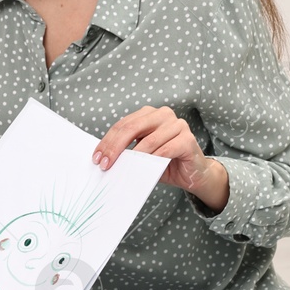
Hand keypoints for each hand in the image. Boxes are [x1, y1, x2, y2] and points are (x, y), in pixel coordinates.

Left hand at [92, 106, 229, 210]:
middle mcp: (163, 115)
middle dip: (114, 147)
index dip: (107, 141)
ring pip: (148, 140)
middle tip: (104, 164)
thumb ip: (127, 151)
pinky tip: (145, 167)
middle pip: (131, 128)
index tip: (96, 157)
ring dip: (133, 157)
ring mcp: (177, 125)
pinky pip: (166, 149)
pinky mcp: (188, 139)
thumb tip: (104, 158)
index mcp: (148, 115)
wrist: (193, 175)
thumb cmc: (165, 163)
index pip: (122, 125)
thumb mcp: (141, 155)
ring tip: (123, 169)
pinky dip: (153, 159)